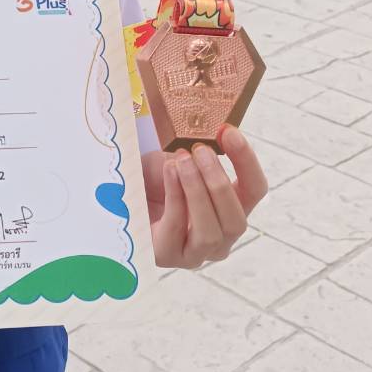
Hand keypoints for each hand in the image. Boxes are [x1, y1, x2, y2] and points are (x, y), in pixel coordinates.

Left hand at [143, 124, 267, 269]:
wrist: (117, 195)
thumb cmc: (153, 177)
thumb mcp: (180, 156)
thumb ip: (199, 146)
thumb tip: (206, 114)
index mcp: (232, 209)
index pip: (255, 190)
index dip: (246, 160)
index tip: (228, 131)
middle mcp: (221, 236)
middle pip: (237, 219)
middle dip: (219, 182)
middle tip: (201, 150)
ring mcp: (196, 253)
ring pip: (212, 231)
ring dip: (198, 191)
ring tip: (181, 161)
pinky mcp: (168, 256)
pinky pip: (178, 229)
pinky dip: (176, 197)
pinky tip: (169, 171)